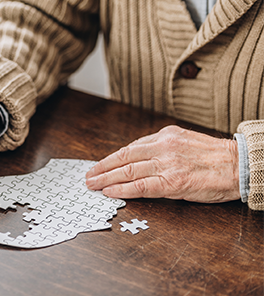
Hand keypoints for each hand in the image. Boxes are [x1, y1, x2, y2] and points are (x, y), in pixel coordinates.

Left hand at [86, 125, 239, 202]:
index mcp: (165, 135)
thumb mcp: (184, 141)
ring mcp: (166, 164)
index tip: (99, 164)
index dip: (111, 158)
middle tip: (88, 176)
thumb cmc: (214, 156)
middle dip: (102, 168)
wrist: (240, 165)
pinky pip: (141, 186)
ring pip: (128, 171)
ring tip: (93, 185)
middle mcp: (163, 147)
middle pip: (123, 158)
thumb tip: (138, 157)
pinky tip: (110, 192)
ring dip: (106, 179)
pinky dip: (122, 189)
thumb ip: (161, 147)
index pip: (130, 148)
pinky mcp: (172, 182)